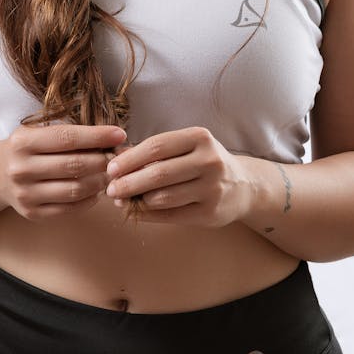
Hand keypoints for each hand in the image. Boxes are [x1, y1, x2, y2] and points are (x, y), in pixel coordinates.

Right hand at [0, 123, 126, 219]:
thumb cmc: (28, 149)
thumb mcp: (39, 133)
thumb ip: (70, 136)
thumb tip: (113, 138)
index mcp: (23, 142)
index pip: (67, 138)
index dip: (97, 136)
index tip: (119, 135)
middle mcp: (21, 169)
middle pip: (74, 165)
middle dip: (103, 160)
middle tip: (119, 158)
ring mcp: (25, 194)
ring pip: (74, 189)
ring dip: (99, 182)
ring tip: (110, 174)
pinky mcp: (32, 213)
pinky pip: (69, 208)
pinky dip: (89, 199)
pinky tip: (96, 190)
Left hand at [105, 126, 251, 226]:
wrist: (242, 186)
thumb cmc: (204, 162)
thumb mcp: (188, 147)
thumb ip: (157, 151)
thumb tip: (117, 157)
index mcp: (200, 138)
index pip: (157, 146)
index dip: (130, 158)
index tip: (111, 168)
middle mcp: (209, 161)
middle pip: (159, 173)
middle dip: (129, 182)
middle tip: (111, 189)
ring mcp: (212, 188)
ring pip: (163, 197)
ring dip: (137, 200)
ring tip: (121, 200)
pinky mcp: (210, 213)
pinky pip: (171, 215)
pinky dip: (149, 214)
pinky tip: (137, 210)